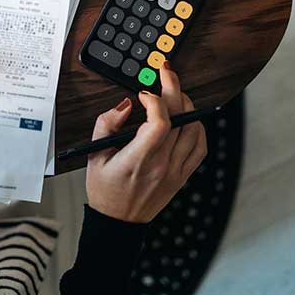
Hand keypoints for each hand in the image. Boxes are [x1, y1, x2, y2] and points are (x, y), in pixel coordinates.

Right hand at [86, 62, 206, 222]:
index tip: (143, 93)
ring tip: (175, 94)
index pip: (159, 123)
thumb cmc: (105, 189)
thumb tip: (126, 104)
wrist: (118, 223)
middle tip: (166, 72)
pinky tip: (188, 118)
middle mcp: (161, 165)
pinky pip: (200, 146)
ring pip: (194, 128)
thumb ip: (106, 124)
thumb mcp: (94, 155)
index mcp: (137, 160)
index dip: (155, 100)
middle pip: (179, 118)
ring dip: (187, 105)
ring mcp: (175, 171)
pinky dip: (198, 127)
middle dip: (173, 87)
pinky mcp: (183, 175)